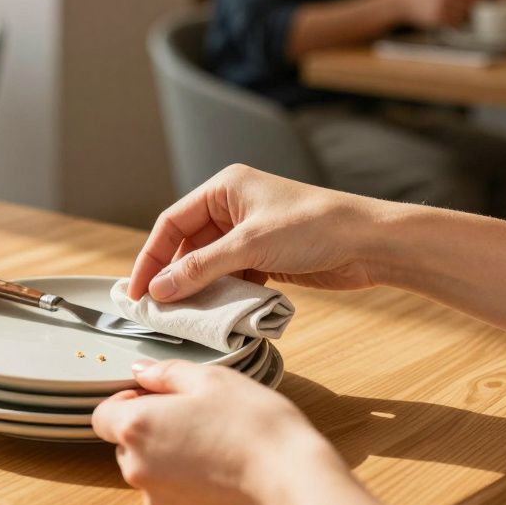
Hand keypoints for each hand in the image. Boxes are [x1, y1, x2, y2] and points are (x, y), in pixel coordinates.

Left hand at [91, 360, 341, 504]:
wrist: (290, 485)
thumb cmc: (254, 425)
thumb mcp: (212, 380)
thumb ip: (167, 373)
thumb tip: (141, 371)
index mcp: (137, 426)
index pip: (101, 414)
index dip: (126, 401)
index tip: (157, 395)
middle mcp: (136, 467)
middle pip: (125, 443)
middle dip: (150, 428)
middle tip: (195, 416)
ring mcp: (157, 498)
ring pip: (149, 469)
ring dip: (167, 455)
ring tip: (214, 443)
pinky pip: (171, 493)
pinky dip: (186, 481)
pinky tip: (222, 470)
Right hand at [127, 164, 397, 301]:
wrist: (369, 244)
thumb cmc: (315, 227)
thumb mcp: (249, 246)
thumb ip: (201, 269)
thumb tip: (159, 289)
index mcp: (225, 189)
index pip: (171, 221)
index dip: (150, 256)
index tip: (136, 289)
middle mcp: (234, 207)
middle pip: (188, 245)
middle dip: (174, 276)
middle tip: (158, 308)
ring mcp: (250, 233)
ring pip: (209, 265)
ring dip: (199, 289)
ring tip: (187, 315)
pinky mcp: (266, 257)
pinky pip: (231, 277)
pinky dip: (223, 294)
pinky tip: (219, 312)